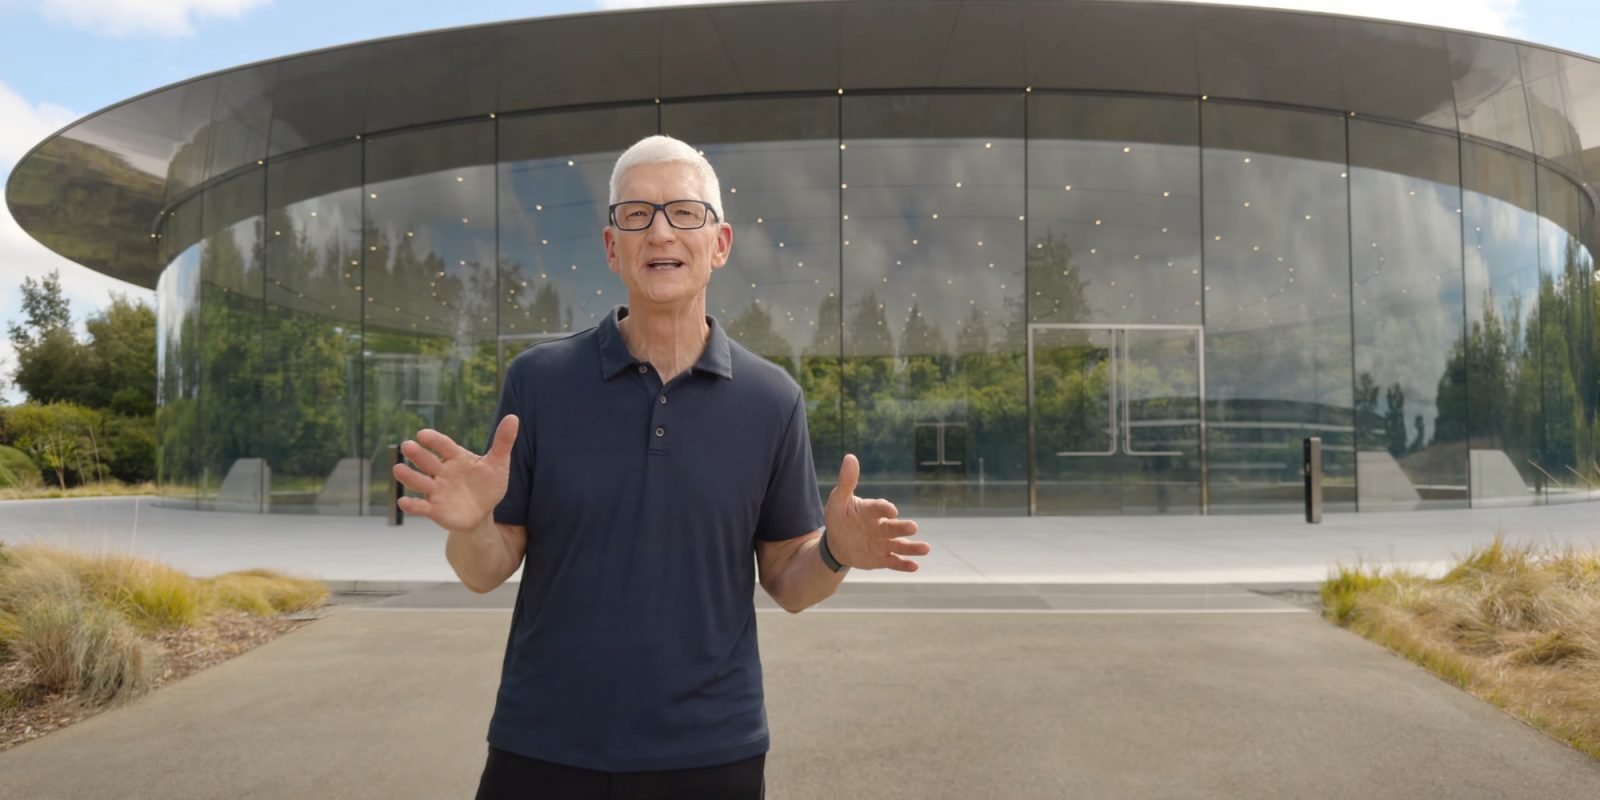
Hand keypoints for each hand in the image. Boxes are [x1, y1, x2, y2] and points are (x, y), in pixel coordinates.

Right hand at [391, 416, 518, 531]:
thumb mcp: (498, 463)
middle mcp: (442, 472)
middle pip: (427, 461)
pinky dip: (411, 505)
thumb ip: (503, 441)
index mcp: (456, 458)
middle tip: (407, 446)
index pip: (444, 446)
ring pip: (419, 482)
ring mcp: (436, 490)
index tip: (423, 434)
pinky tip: (403, 502)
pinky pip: (420, 507)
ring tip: (398, 469)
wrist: (483, 511)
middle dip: (417, 454)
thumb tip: (514, 417)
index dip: (434, 440)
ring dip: (408, 476)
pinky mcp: (434, 509)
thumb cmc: (488, 484)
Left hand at [823, 454, 929, 571]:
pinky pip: (894, 562)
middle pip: (893, 527)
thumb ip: (846, 482)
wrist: (837, 543)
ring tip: (925, 549)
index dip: (885, 509)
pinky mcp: (881, 558)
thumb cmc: (840, 517)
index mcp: (872, 510)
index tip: (891, 510)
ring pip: (899, 545)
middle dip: (903, 528)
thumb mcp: (838, 500)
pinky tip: (914, 566)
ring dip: (912, 547)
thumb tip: (850, 457)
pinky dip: (904, 565)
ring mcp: (883, 543)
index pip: (880, 508)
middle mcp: (881, 526)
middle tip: (913, 527)